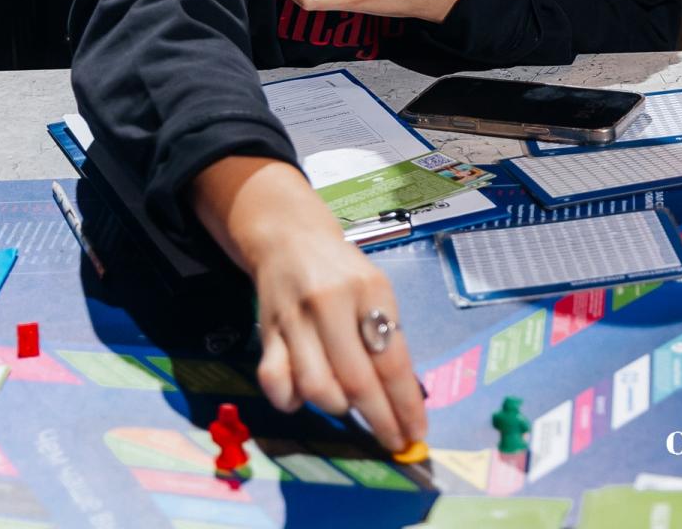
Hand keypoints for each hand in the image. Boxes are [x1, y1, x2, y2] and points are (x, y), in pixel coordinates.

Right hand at [194, 158, 426, 451]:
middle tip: (393, 442)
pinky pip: (275, 382)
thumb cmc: (342, 271)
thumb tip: (403, 397)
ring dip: (337, 407)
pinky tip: (304, 395)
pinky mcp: (266, 331)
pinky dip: (291, 400)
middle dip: (380, 419)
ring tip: (348, 403)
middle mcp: (332, 303)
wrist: (289, 238)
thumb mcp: (375, 290)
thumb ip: (386, 335)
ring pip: (316, 387)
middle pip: (358, 380)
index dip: (405, 403)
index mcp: (370, 290)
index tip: (416, 432)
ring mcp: (295, 319)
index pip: (392, 359)